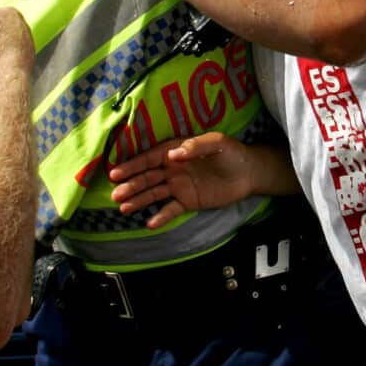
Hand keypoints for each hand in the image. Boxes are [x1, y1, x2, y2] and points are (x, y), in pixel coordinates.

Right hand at [108, 132, 256, 228]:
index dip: (132, 166)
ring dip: (138, 200)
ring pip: (154, 193)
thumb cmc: (232, 152)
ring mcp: (179, 186)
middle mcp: (172, 169)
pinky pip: (171, 209)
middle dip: (130, 185)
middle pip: (147, 178)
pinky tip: (149, 223)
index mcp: (175, 151)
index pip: (149, 159)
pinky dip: (160, 216)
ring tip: (123, 208)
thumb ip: (195, 146)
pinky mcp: (188, 201)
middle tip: (115, 195)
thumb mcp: (217, 142)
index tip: (116, 173)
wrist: (249, 173)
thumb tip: (173, 155)